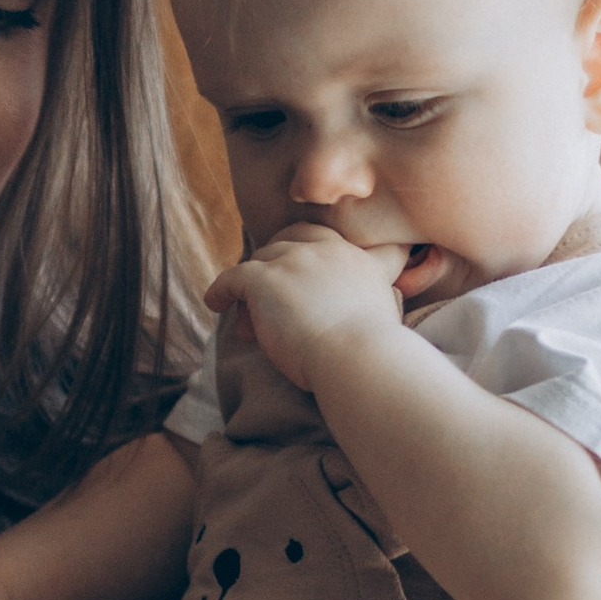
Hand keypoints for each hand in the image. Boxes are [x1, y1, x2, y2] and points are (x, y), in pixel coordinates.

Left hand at [207, 223, 410, 396]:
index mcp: (356, 259)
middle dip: (274, 265)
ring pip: (260, 261)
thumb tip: (370, 299)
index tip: (292, 277)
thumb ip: (375, 297)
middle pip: (286, 244)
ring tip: (247, 322)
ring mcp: (294, 261)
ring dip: (252, 290)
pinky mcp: (266, 280)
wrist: (359, 360)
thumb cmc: (372, 353)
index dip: (300, 255)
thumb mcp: (385, 313)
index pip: (320, 239)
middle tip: (265, 296)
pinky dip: (221, 290)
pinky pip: (233, 277)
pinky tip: (215, 303)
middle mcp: (326, 251)